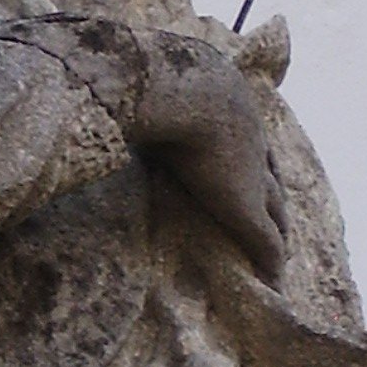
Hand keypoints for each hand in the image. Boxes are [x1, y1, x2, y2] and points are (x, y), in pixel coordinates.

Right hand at [132, 31, 286, 281]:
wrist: (183, 89)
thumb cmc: (154, 82)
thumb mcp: (146, 85)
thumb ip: (125, 93)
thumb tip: (84, 89)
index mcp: (230, 110)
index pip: (248, 142)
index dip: (253, 161)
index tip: (257, 171)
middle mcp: (251, 144)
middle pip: (272, 179)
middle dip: (276, 200)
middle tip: (280, 219)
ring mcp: (254, 178)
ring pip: (276, 214)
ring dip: (280, 233)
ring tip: (282, 254)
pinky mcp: (247, 209)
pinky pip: (267, 244)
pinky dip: (271, 264)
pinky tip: (274, 284)